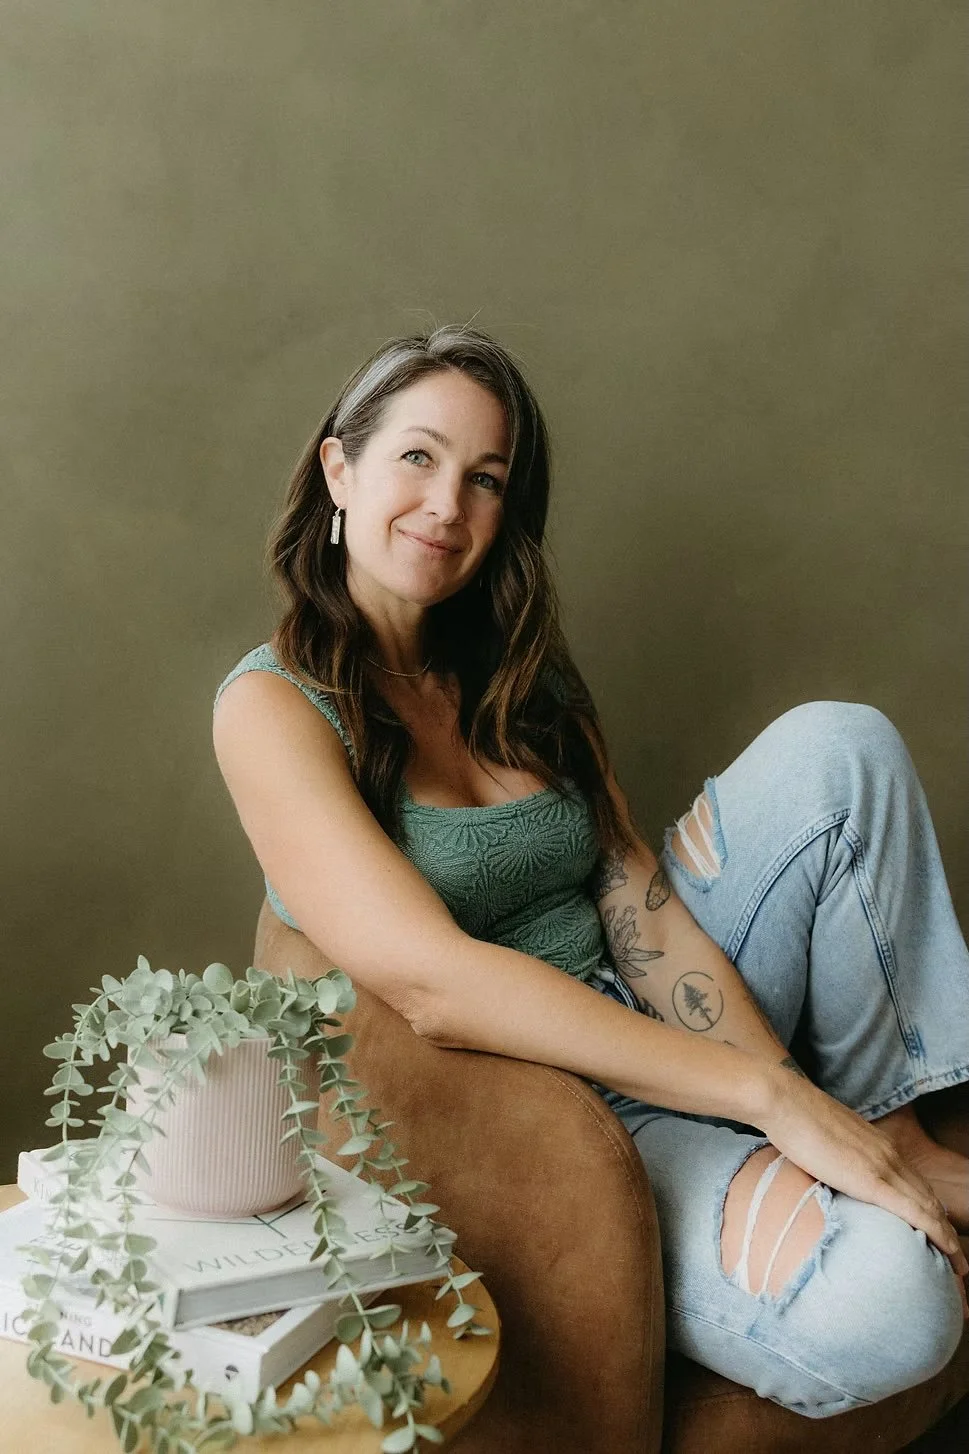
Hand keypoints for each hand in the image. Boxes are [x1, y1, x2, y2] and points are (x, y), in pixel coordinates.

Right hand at [758, 1065, 968, 1316]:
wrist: (786, 1102)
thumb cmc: (795, 1119)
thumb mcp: (826, 1140)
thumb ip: (836, 1158)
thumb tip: (827, 1172)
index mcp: (879, 1145)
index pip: (915, 1182)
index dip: (930, 1208)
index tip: (937, 1229)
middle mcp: (890, 1154)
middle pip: (929, 1198)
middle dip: (946, 1228)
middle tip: (956, 1256)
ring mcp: (884, 1166)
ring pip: (930, 1208)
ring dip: (948, 1237)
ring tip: (959, 1263)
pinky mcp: (873, 1180)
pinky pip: (916, 1213)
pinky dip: (938, 1234)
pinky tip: (949, 1251)